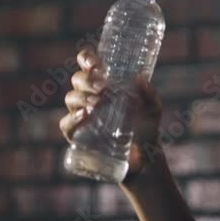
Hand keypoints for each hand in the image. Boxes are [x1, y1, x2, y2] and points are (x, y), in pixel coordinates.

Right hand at [60, 46, 164, 185]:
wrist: (144, 161)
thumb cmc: (147, 130)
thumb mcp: (153, 111)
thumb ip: (149, 95)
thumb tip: (140, 78)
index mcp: (105, 85)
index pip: (89, 65)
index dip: (87, 59)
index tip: (95, 64)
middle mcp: (90, 97)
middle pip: (78, 80)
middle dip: (87, 81)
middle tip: (103, 88)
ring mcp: (82, 116)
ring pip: (71, 98)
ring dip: (82, 97)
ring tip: (97, 103)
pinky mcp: (77, 136)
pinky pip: (66, 125)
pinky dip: (72, 119)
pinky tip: (84, 116)